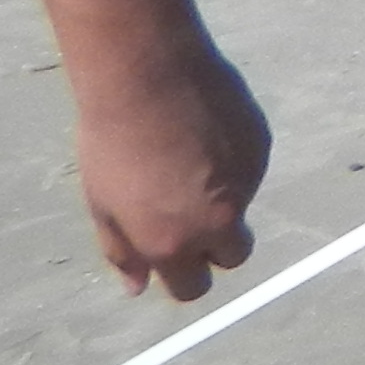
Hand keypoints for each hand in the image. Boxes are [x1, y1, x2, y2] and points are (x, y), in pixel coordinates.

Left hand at [70, 30, 270, 299]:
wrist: (148, 75)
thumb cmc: (112, 141)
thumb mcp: (103, 205)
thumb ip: (124, 252)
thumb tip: (138, 285)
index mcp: (172, 242)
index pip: (193, 289)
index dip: (184, 275)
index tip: (175, 256)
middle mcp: (217, 220)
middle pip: (234, 255)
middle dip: (217, 244)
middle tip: (191, 212)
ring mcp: (245, 183)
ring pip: (241, 206)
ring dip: (222, 195)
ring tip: (187, 154)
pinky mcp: (261, 148)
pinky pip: (250, 168)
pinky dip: (232, 161)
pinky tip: (204, 132)